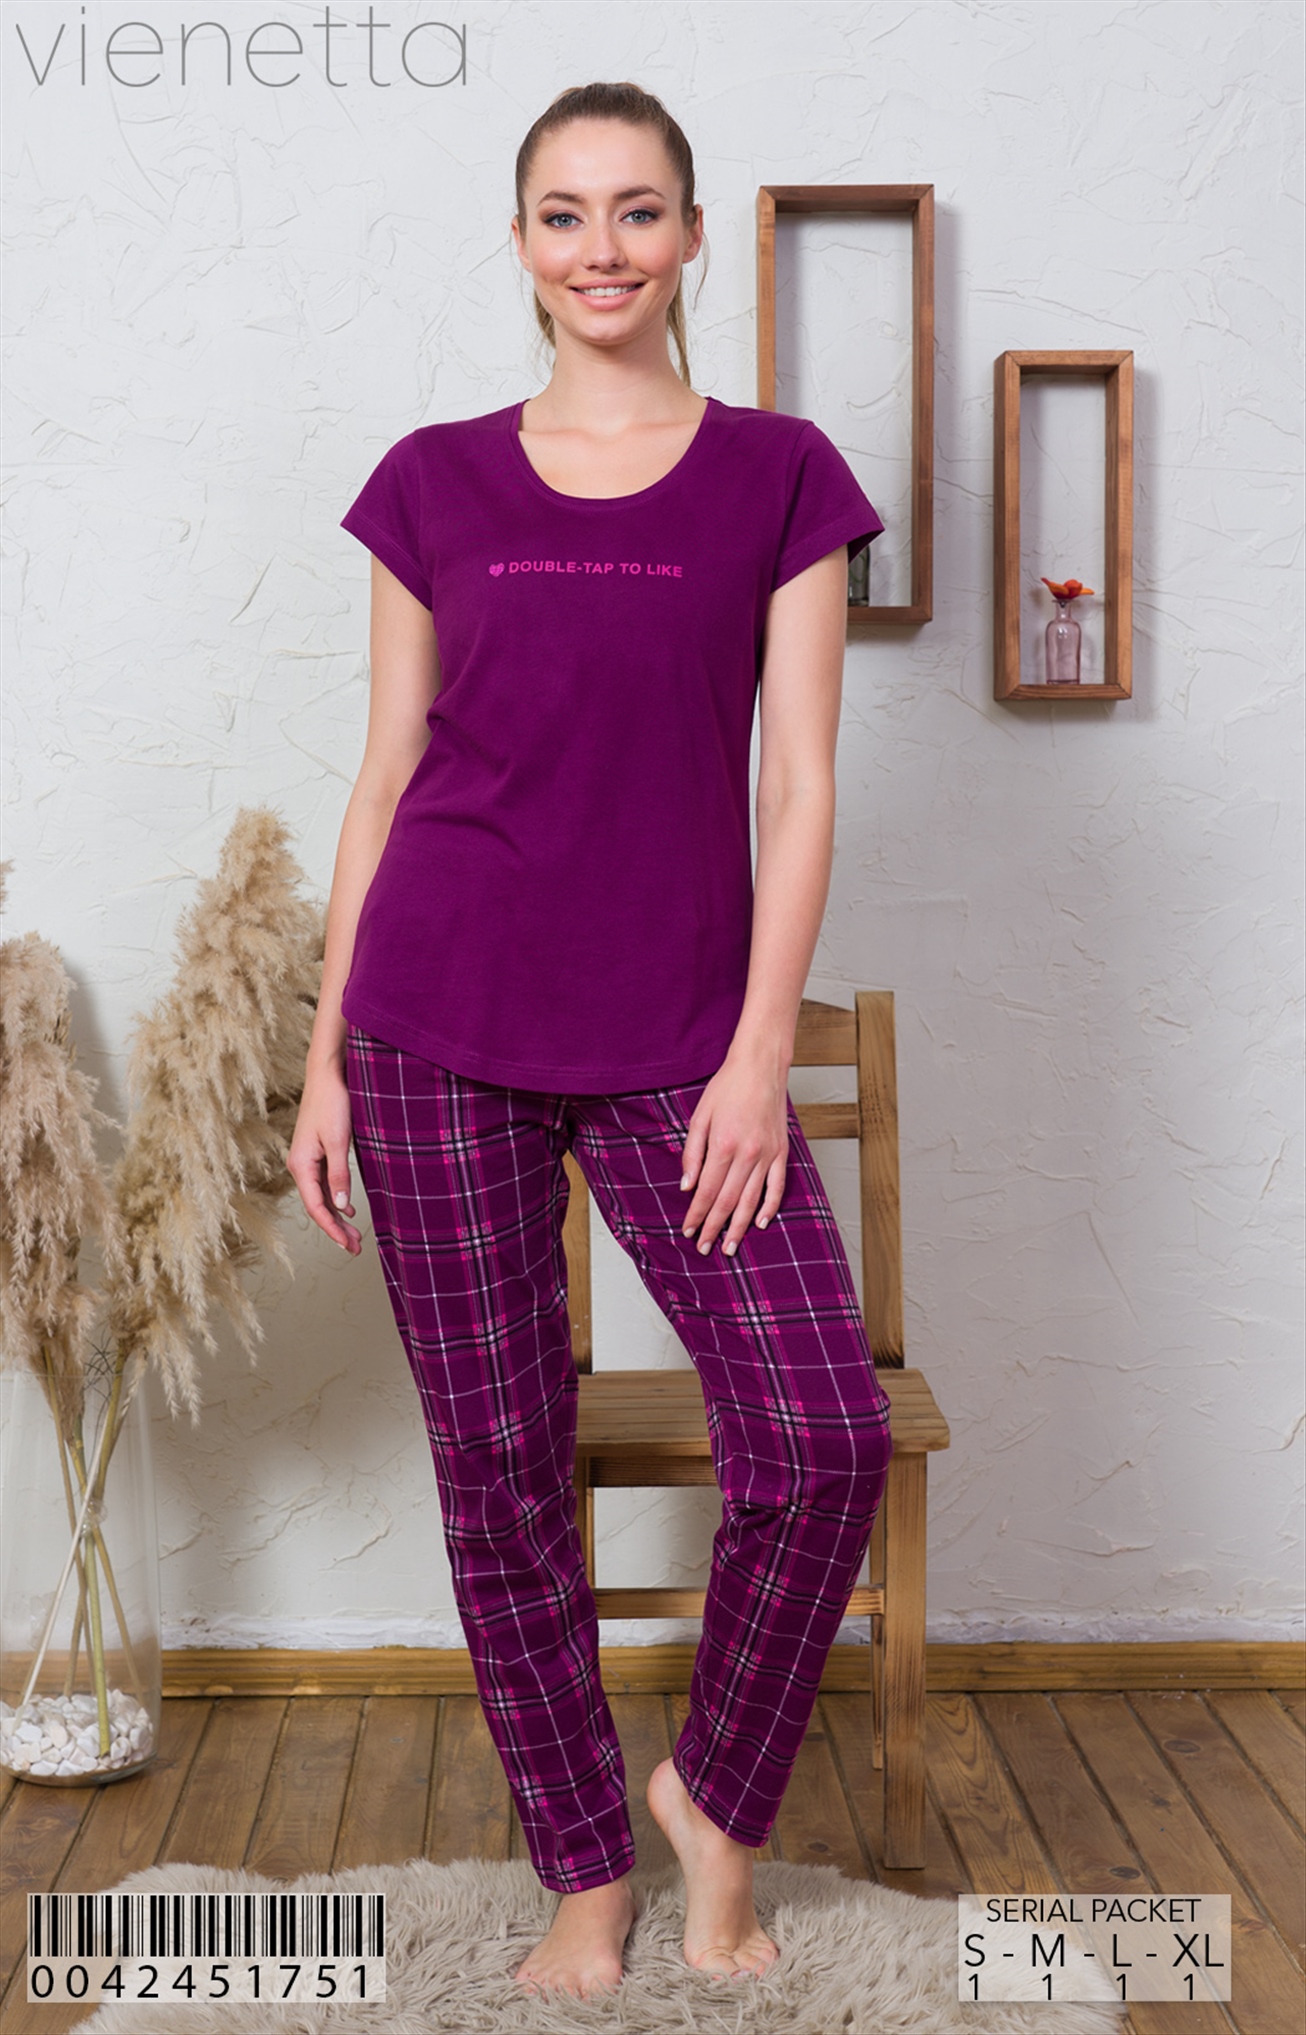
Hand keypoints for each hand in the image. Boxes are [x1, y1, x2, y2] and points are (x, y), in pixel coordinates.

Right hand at [286, 1059, 363, 1254]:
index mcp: (300, 1165)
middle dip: (335, 1229)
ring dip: (336, 1216)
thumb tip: (339, 1207)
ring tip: (354, 1235)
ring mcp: (307, 1159)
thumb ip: (339, 1174)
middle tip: (355, 1247)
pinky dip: (335, 1199)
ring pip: (321, 1196)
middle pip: (317, 1206)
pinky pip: (323, 1184)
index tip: (348, 1245)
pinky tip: (347, 1208)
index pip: (315, 1207)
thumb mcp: (338, 1140)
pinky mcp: (316, 1151)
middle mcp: (299, 1165)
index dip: (331, 1229)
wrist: (327, 1074)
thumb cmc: (332, 1103)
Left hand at [679, 1049, 789, 1255]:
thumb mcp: (699, 1116)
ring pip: (751, 1200)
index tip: (688, 1230)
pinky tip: (759, 1223)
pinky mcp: (782, 1152)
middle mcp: (747, 1154)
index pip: (706, 1191)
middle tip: (704, 1247)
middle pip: (727, 1201)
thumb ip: (692, 1153)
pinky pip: (776, 1186)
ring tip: (730, 1247)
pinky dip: (769, 1207)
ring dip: (739, 1227)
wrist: (760, 1067)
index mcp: (723, 1145)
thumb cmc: (727, 1088)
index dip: (697, 1214)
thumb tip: (687, 1186)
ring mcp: (767, 1154)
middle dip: (714, 1228)